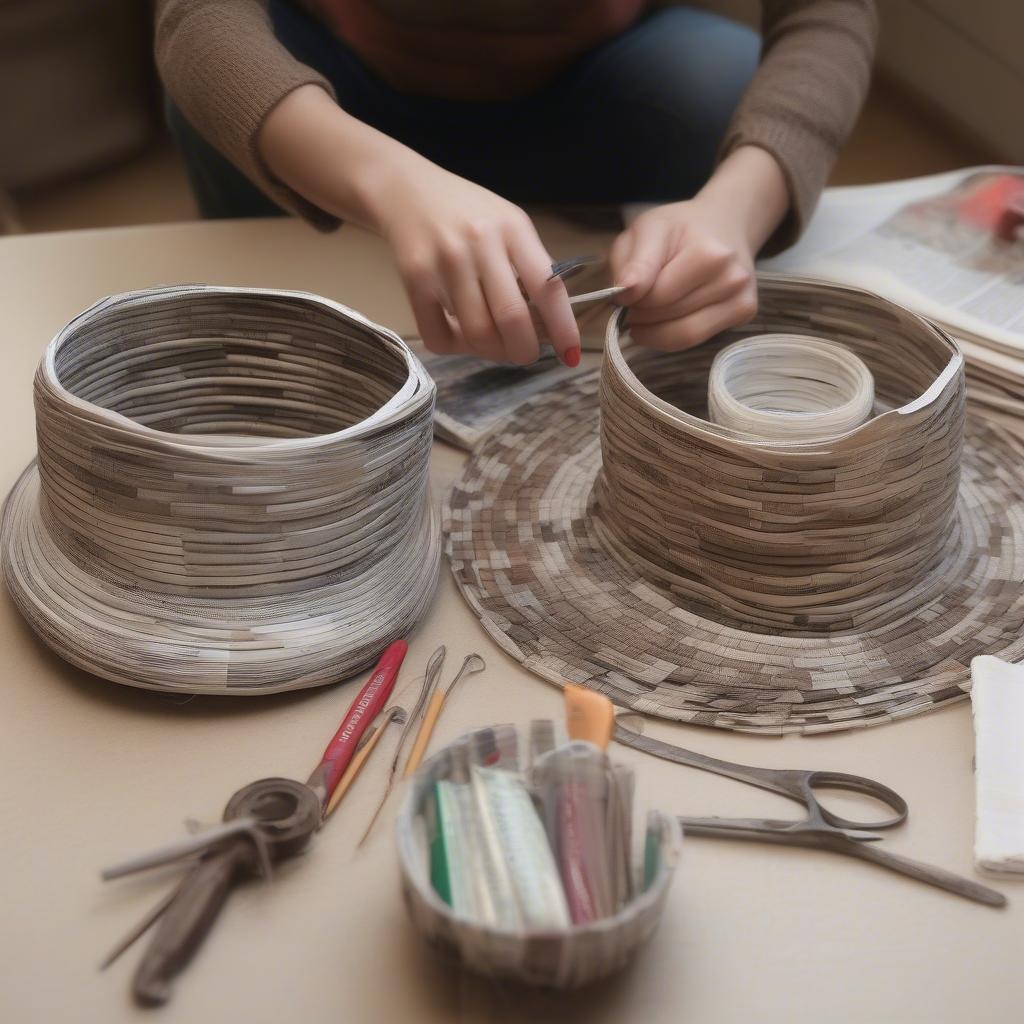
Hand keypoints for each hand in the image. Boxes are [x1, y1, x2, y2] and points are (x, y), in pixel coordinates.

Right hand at [259, 86, 579, 364]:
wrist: (405, 190)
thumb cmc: (467, 213)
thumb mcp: (509, 225)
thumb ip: (531, 267)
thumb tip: (550, 326)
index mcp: (513, 229)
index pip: (548, 288)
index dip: (563, 329)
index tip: (571, 355)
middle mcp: (480, 244)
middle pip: (511, 320)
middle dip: (524, 351)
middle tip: (523, 354)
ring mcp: (445, 262)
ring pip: (476, 334)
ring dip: (489, 352)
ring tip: (491, 344)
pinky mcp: (414, 279)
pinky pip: (438, 336)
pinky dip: (454, 348)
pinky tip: (458, 335)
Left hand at [610, 198, 756, 350]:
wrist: (723, 225)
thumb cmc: (679, 228)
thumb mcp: (648, 229)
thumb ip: (634, 261)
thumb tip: (624, 292)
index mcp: (710, 255)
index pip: (657, 296)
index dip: (630, 301)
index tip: (621, 294)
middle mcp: (732, 279)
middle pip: (669, 317)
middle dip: (641, 317)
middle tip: (631, 305)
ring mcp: (742, 298)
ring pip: (683, 336)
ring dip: (653, 331)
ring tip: (644, 314)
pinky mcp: (744, 313)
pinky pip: (695, 340)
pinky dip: (671, 335)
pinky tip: (666, 318)